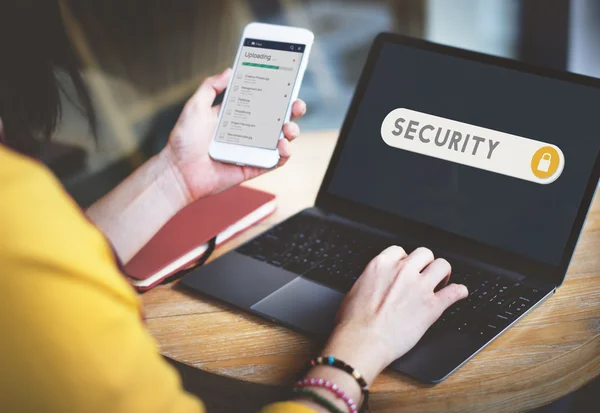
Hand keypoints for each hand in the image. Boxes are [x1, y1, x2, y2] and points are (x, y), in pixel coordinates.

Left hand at [162, 68, 306, 201]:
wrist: (178, 171)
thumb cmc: (183, 141)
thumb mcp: (195, 106)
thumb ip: (211, 87)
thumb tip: (230, 70)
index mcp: (237, 115)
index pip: (262, 101)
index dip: (277, 92)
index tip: (287, 82)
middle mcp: (248, 132)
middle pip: (277, 118)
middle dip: (292, 110)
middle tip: (296, 104)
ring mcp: (253, 150)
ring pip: (281, 139)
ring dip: (292, 131)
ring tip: (288, 128)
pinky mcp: (254, 167)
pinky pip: (276, 161)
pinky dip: (284, 154)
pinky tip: (283, 146)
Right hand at [322, 246, 467, 384]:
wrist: (363, 341)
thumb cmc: (354, 322)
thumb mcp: (355, 290)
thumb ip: (371, 280)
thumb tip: (375, 284)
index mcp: (381, 265)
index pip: (400, 251)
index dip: (405, 259)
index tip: (406, 267)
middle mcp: (402, 271)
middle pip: (424, 254)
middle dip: (425, 263)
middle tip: (425, 274)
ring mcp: (419, 287)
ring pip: (442, 266)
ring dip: (443, 273)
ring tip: (441, 282)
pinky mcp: (432, 306)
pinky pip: (455, 292)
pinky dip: (459, 292)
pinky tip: (459, 293)